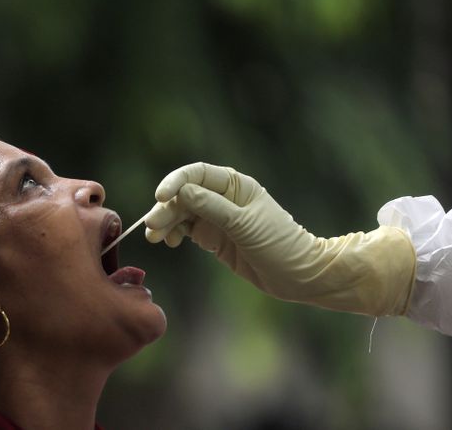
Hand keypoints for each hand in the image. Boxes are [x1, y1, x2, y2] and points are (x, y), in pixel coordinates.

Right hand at [145, 163, 416, 315]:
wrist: (299, 276)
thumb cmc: (279, 245)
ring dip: (166, 222)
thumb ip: (212, 207)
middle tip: (152, 227)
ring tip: (155, 237)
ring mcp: (216, 217)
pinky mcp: (213, 236)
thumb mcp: (244, 225)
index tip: (161, 197)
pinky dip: (174, 233)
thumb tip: (182, 192)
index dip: (175, 182)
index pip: (196, 175)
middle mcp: (222, 197)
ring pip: (181, 213)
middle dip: (166, 208)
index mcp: (234, 185)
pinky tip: (170, 242)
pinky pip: (186, 229)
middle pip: (183, 195)